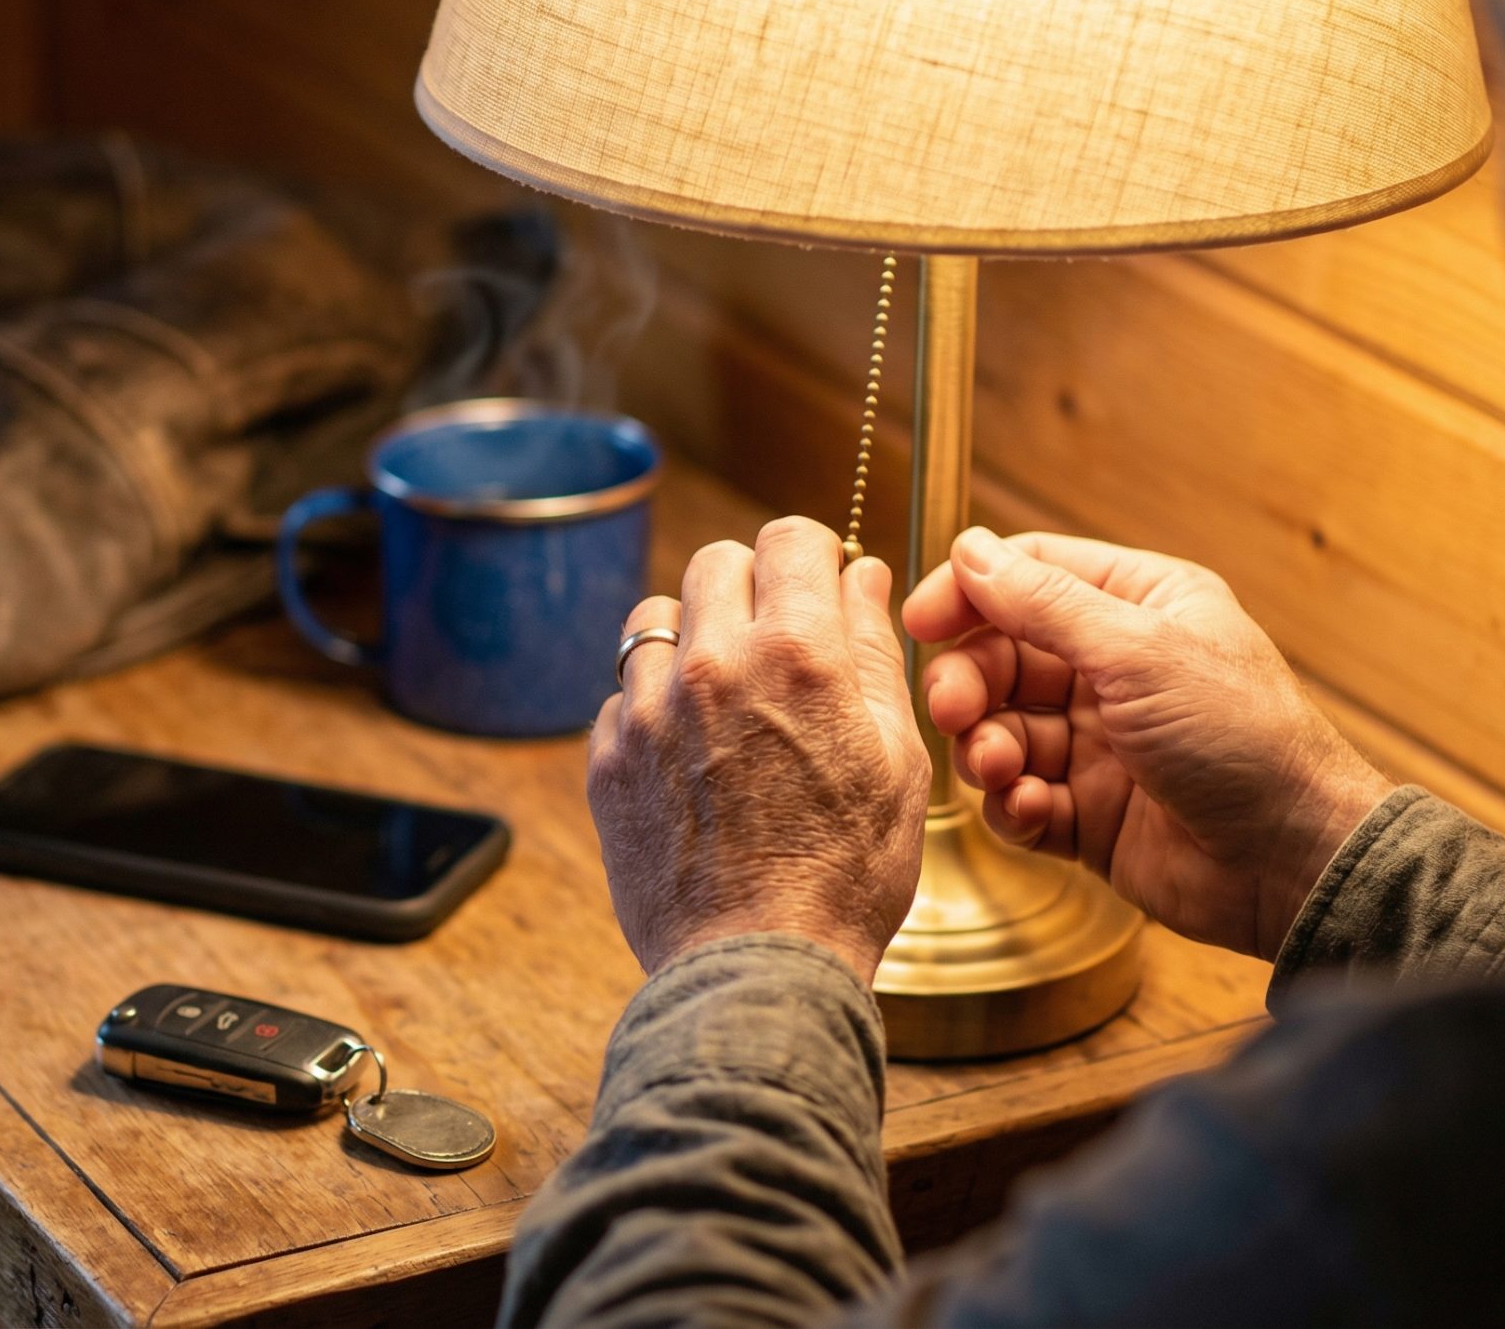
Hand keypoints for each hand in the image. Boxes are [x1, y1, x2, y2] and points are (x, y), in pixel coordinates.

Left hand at [589, 517, 931, 981]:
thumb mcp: (896, 757)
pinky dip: (653, 706)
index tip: (819, 584)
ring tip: (725, 696)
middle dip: (751, 584)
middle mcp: (711, 665)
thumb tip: (864, 577)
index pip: (789, 537)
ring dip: (691, 638)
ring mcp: (647, 711)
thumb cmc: (844, 874)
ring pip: (653, 618)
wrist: (757, 967)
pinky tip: (691, 756)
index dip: (813, 555)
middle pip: (715, 561)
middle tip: (777, 639)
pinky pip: (622, 693)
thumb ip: (875, 652)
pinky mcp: (607, 757)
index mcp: (796, 654)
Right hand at [904, 528, 1395, 960]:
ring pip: (999, 730)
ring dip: (985, 749)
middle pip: (1000, 657)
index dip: (969, 594)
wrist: (1292, 862)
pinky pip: (1018, 798)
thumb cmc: (1243, 740)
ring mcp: (1099, 744)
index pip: (1029, 577)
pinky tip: (1032, 809)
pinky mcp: (1087, 813)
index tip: (921, 621)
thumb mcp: (1139, 651)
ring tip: (1000, 769)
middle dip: (968, 683)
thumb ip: (1045, 602)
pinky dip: (1011, 803)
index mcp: (1138, 607)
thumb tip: (971, 549)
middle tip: (954, 709)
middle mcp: (1114, 670)